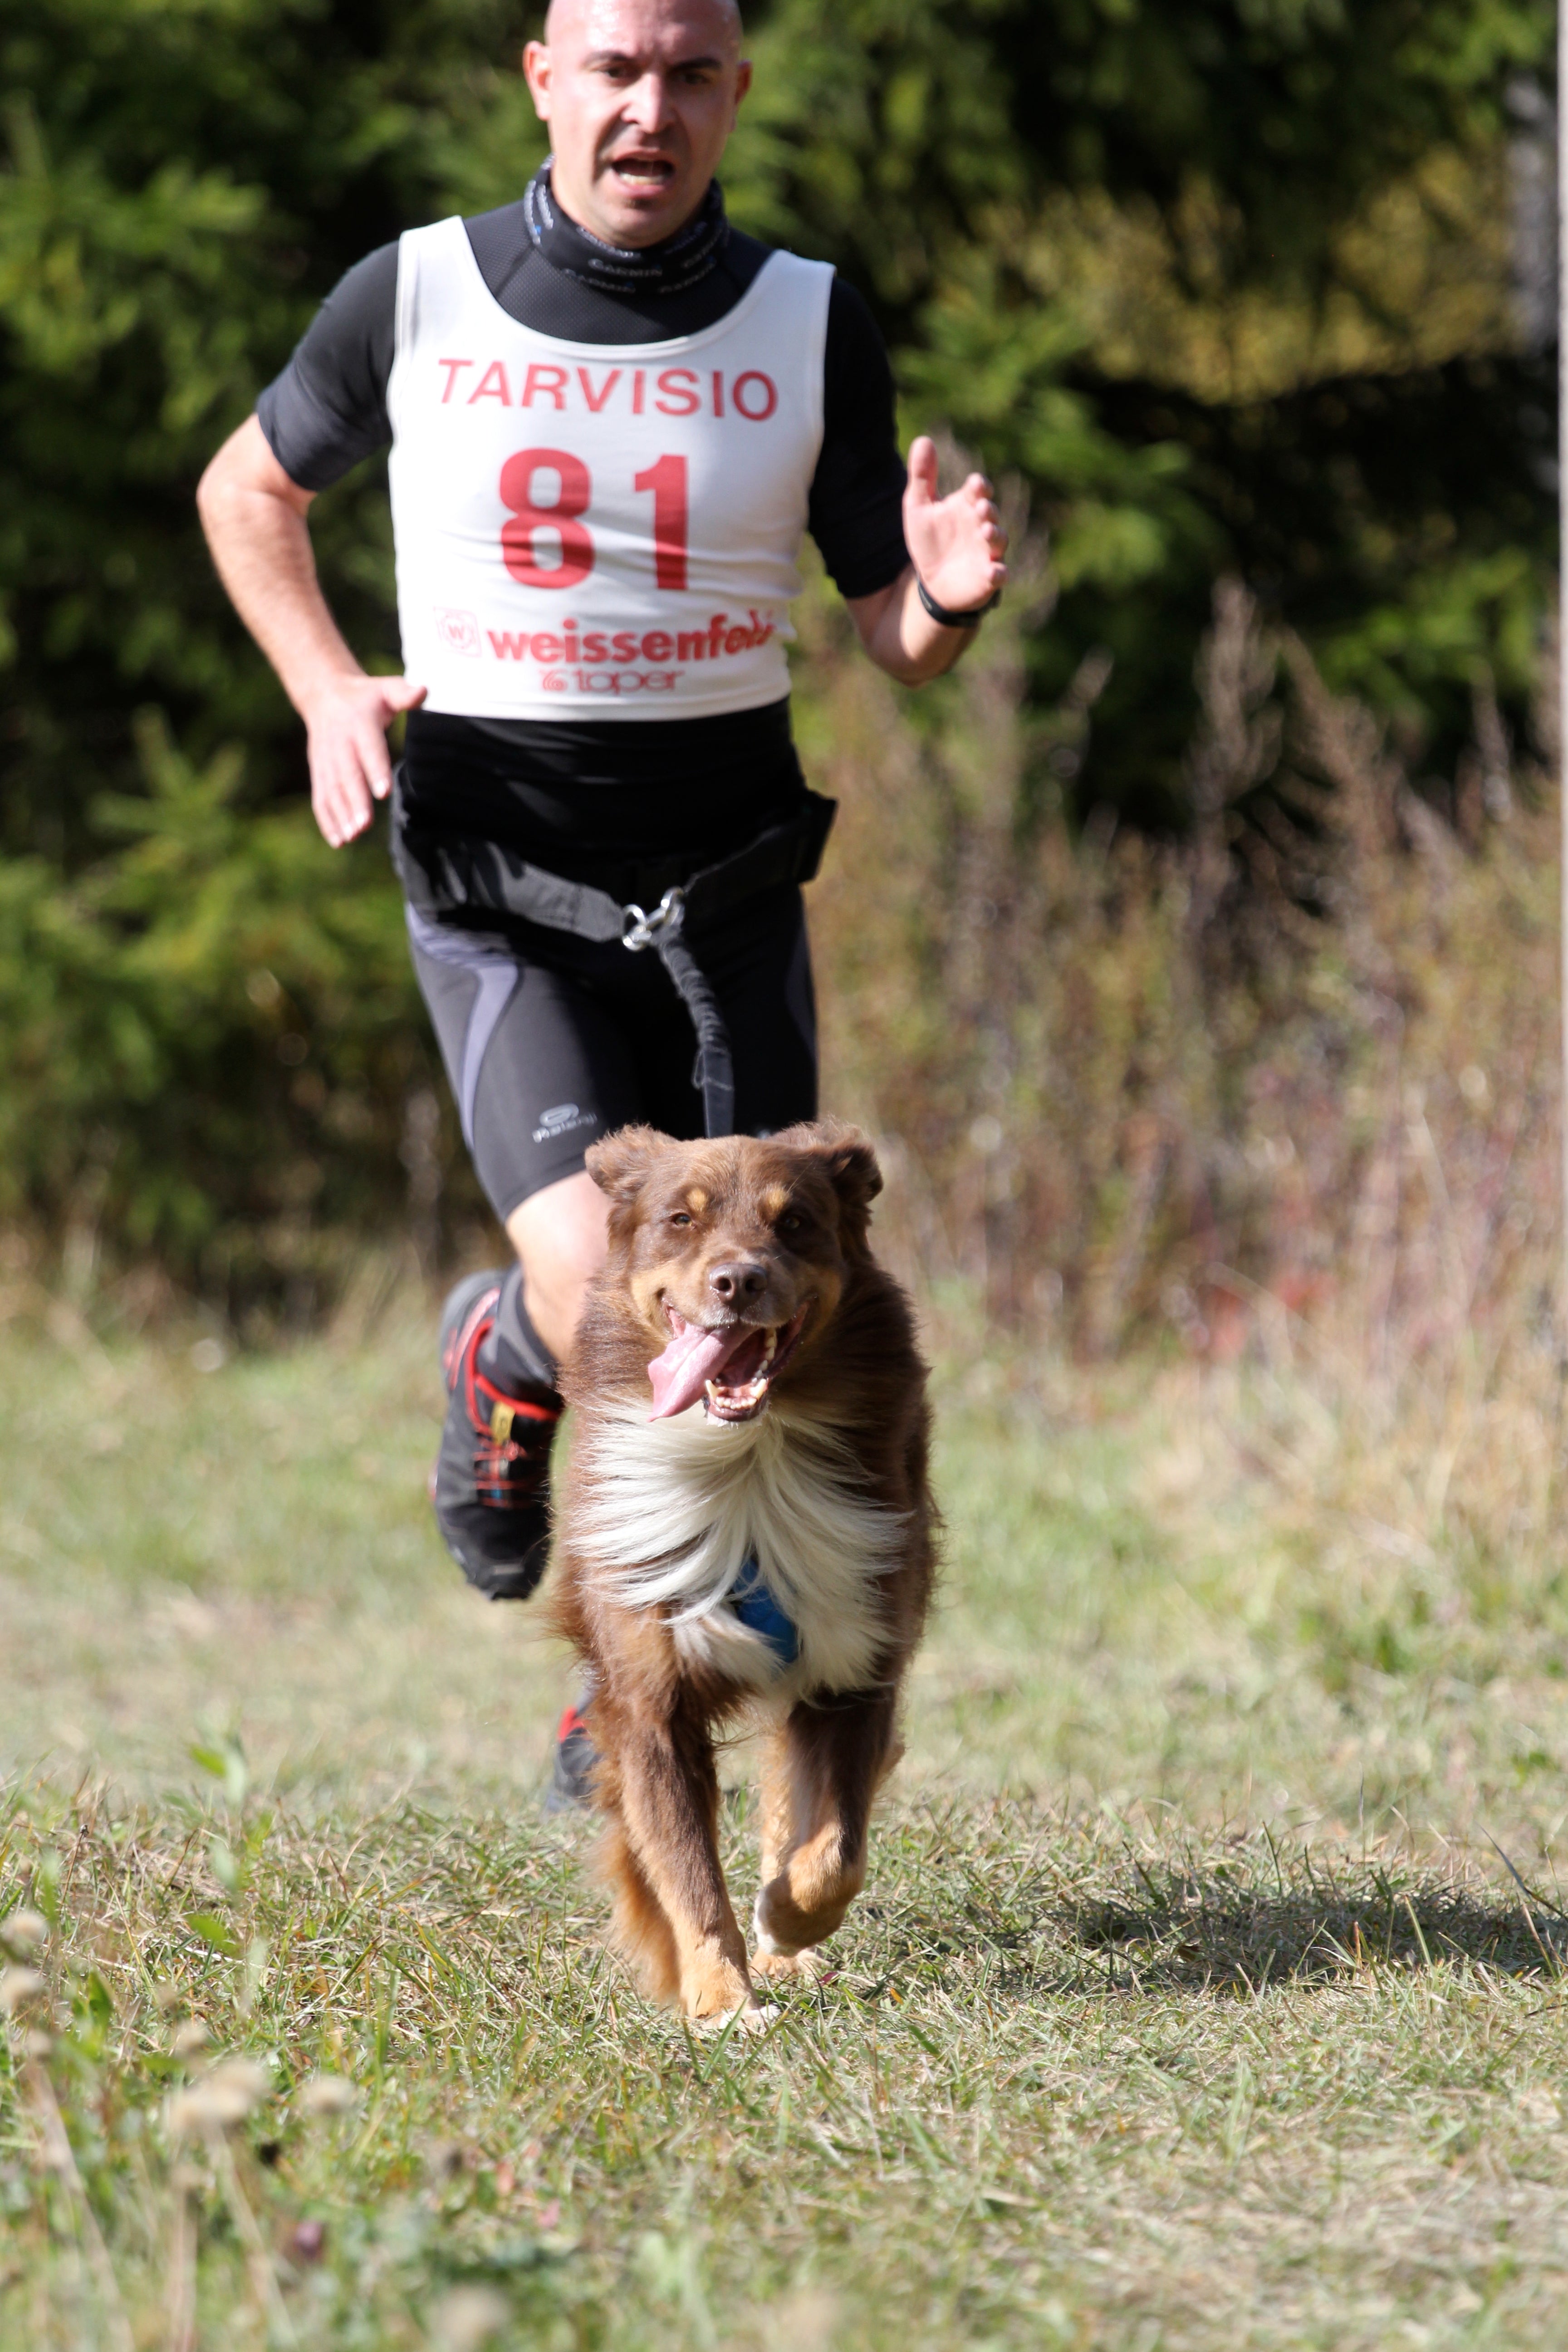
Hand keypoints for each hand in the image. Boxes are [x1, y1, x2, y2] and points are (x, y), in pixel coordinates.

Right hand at [302, 672, 426, 847]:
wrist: (326, 694)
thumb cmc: (367, 696)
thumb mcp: (385, 688)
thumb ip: (404, 693)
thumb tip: (423, 691)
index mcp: (358, 722)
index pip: (368, 747)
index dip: (374, 768)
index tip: (383, 791)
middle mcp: (339, 743)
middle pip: (346, 774)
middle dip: (355, 800)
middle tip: (365, 824)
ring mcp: (325, 759)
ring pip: (332, 789)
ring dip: (341, 814)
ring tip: (353, 837)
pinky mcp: (319, 772)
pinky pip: (321, 797)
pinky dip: (327, 819)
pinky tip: (338, 841)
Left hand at [902, 437, 1007, 615]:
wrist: (931, 582)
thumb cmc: (929, 542)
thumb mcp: (918, 507)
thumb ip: (922, 476)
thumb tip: (923, 439)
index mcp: (967, 505)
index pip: (978, 490)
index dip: (979, 487)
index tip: (975, 485)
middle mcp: (981, 526)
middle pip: (990, 513)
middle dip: (987, 510)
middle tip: (980, 508)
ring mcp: (987, 552)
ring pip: (999, 540)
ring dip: (995, 535)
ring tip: (986, 532)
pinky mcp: (988, 577)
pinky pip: (999, 573)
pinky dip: (998, 572)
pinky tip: (994, 572)